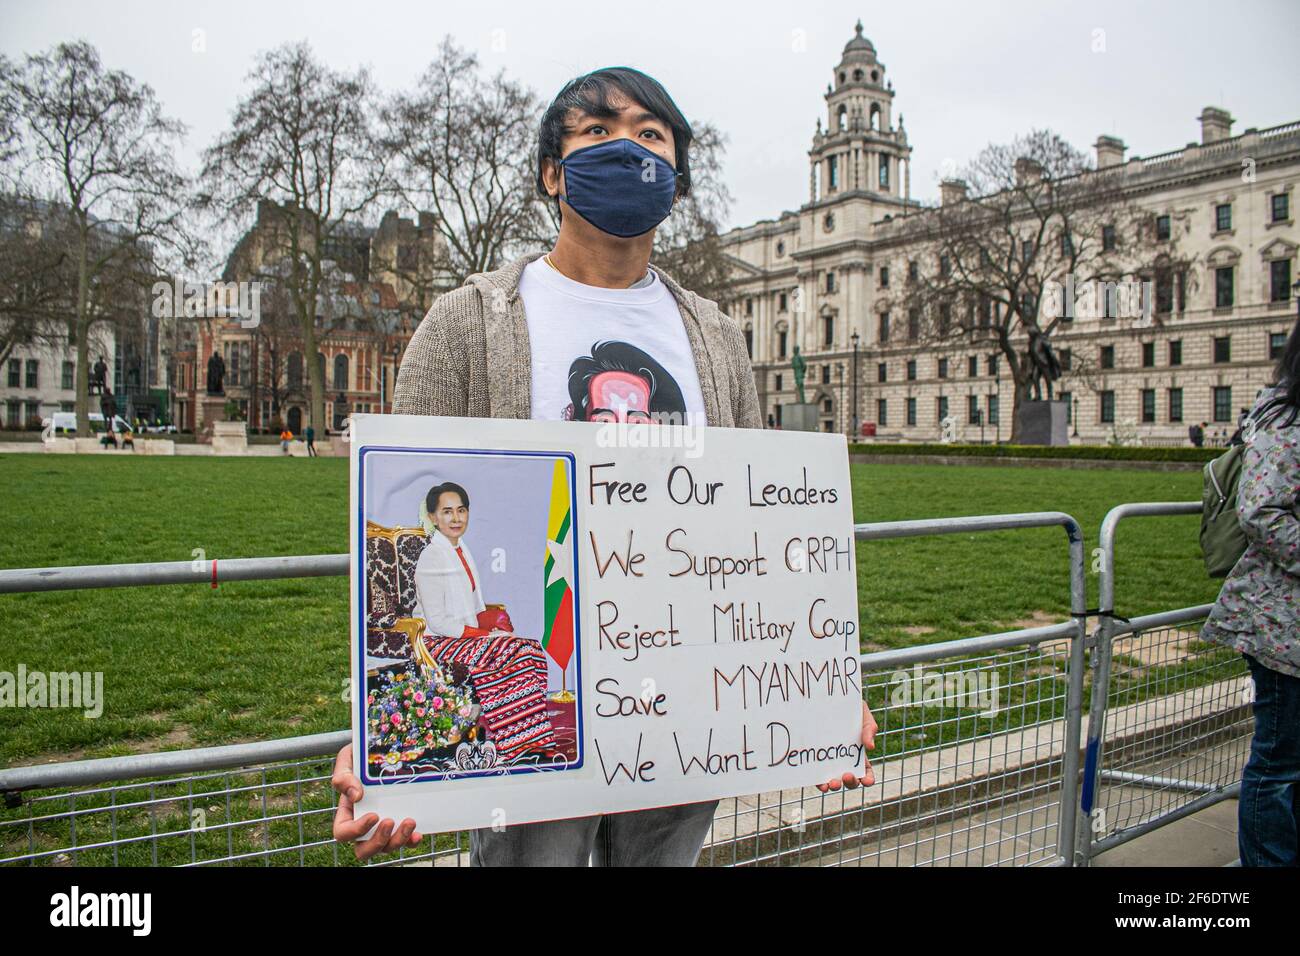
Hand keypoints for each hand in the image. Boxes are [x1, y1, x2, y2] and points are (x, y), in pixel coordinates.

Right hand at [330, 743, 422, 860]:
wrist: (384, 746)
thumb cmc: (362, 754)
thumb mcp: (348, 758)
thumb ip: (344, 775)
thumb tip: (356, 796)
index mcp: (348, 811)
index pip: (343, 832)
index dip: (356, 831)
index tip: (373, 815)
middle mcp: (365, 824)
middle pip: (364, 849)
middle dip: (377, 842)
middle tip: (389, 821)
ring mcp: (384, 826)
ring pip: (387, 847)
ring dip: (398, 840)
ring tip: (410, 821)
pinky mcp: (401, 822)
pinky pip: (406, 841)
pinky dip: (412, 841)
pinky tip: (419, 833)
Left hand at [817, 700, 877, 792]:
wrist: (827, 699)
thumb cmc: (849, 708)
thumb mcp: (863, 714)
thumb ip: (870, 728)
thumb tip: (871, 747)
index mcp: (858, 754)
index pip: (866, 772)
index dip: (868, 779)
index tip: (867, 781)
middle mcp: (844, 762)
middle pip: (850, 780)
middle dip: (850, 783)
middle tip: (847, 776)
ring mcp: (830, 762)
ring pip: (834, 781)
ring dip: (834, 786)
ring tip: (832, 783)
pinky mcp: (816, 760)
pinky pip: (817, 776)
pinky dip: (819, 782)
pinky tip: (820, 783)